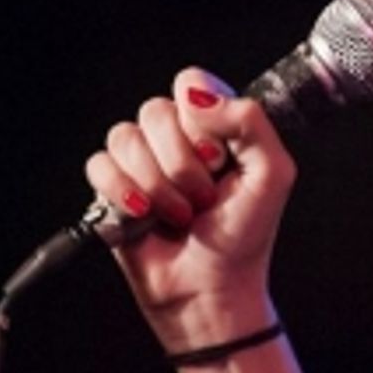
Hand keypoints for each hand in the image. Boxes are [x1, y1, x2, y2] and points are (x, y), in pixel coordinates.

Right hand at [83, 69, 295, 347]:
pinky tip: (146, 217)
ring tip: (180, 216)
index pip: (191, 84)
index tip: (220, 156)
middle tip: (205, 198)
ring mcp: (141, 160)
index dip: (201, 118)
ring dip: (158, 186)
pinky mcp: (112, 187)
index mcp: (213, 125)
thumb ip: (250, 121)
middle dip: (183, 163)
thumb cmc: (244, 236)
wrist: (211, 289)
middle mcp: (174, 137)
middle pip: (155, 110)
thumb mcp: (273, 174)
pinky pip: (99, 165)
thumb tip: (197, 96)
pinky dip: (124, 194)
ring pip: (125, 138)